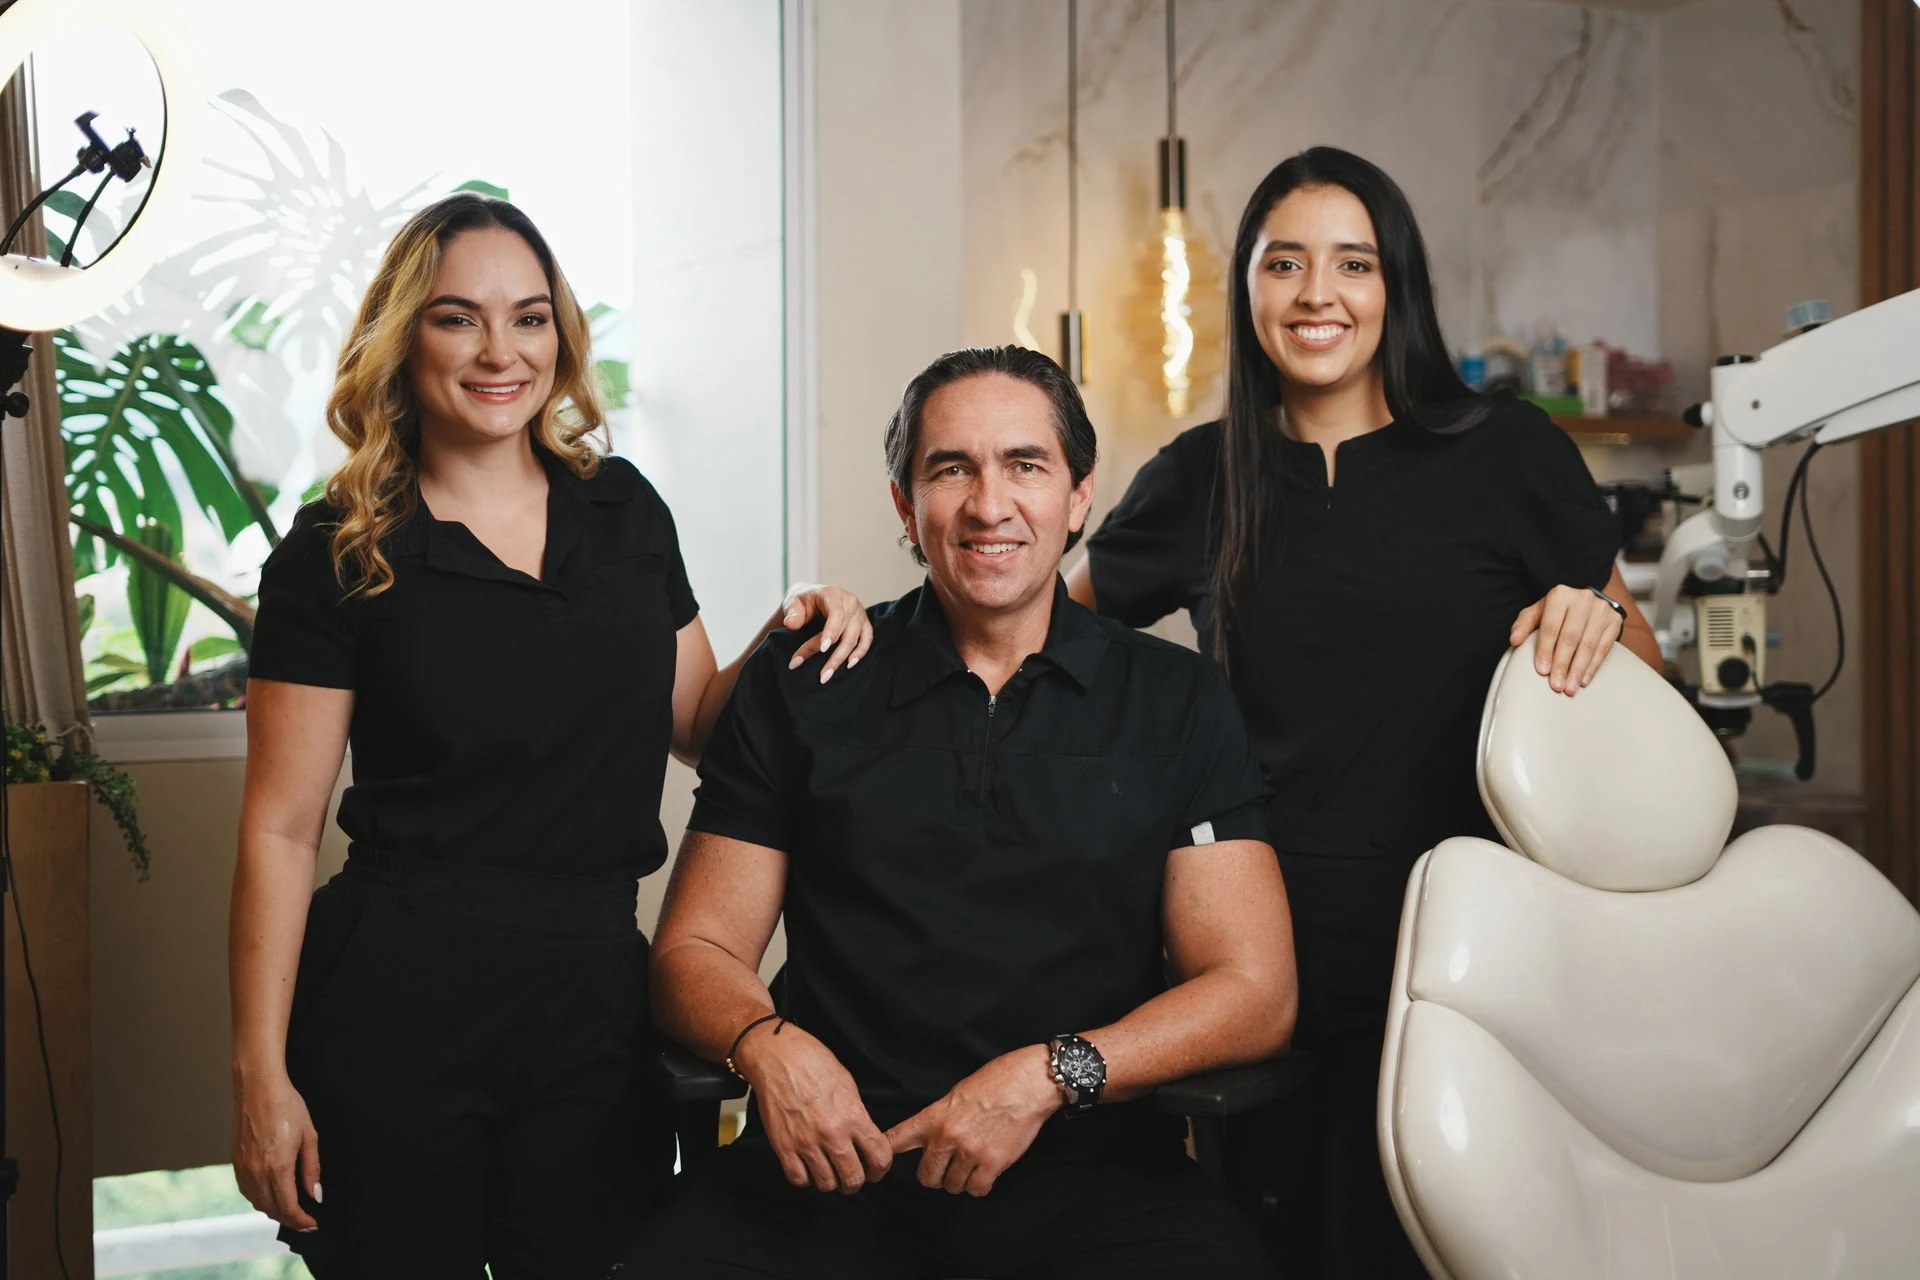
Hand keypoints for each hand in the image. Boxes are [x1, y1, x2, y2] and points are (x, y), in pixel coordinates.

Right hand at [232, 1069, 320, 1230]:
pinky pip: (247, 1191)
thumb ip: (311, 1169)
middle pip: (272, 1209)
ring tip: (291, 1209)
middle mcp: (257, 1172)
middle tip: (306, 1220)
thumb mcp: (309, 1136)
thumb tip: (315, 1195)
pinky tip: (271, 1195)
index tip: (314, 1223)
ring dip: (274, 1211)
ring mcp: (243, 1168)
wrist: (258, 1087)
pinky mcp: (236, 1162)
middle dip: (290, 1219)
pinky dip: (260, 1199)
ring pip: (257, 1203)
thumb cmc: (286, 1107)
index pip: (288, 1207)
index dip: (302, 1220)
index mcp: (277, 1167)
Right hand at [738, 1021, 891, 1193]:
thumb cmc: (814, 1063)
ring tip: (829, 1172)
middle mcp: (832, 1133)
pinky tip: (808, 1168)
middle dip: (855, 1182)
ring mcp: (806, 1142)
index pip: (879, 1157)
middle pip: (853, 1179)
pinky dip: (805, 1179)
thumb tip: (863, 1137)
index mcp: (853, 1116)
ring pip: (826, 1184)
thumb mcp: (848, 1085)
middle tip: (852, 1177)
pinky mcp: (783, 1146)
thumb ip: (857, 1115)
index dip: (880, 1170)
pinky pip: (798, 1178)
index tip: (875, 1170)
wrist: (779, 1056)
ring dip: (831, 1182)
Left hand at [780, 584, 873, 683]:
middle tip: (820, 675)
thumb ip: (792, 612)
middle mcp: (850, 602)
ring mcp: (860, 613)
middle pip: (845, 632)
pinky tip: (849, 665)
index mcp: (833, 594)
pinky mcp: (864, 623)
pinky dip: (860, 653)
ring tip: (827, 675)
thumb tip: (791, 623)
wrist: (811, 598)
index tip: (823, 649)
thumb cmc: (802, 601)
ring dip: (842, 659)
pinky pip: (867, 639)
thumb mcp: (792, 601)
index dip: (831, 631)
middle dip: (832, 656)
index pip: (836, 614)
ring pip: (854, 640)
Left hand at [884, 1045, 1060, 1196]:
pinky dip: (979, 1185)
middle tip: (945, 1167)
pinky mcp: (992, 1163)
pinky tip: (984, 1172)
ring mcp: (970, 1152)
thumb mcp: (956, 1094)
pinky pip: (976, 1190)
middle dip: (934, 1175)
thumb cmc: (995, 1082)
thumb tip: (928, 1138)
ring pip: (952, 1186)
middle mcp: (947, 1136)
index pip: (897, 1139)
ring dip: (959, 1180)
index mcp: (934, 1116)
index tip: (878, 1164)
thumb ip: (939, 1117)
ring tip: (970, 1165)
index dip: (884, 1154)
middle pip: (926, 1176)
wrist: (1028, 1083)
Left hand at [1510, 585, 1623, 695]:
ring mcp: (1602, 609)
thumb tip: (1514, 639)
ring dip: (1578, 670)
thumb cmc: (1556, 611)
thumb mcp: (1537, 613)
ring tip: (1570, 688)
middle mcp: (1583, 599)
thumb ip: (1523, 624)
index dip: (1545, 650)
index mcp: (1560, 595)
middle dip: (1562, 664)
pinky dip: (1592, 666)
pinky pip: (1603, 648)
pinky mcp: (1615, 621)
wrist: (1586, 602)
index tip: (1542, 670)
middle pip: (1570, 637)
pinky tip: (1584, 679)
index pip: (1551, 626)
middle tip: (1556, 685)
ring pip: (1589, 645)